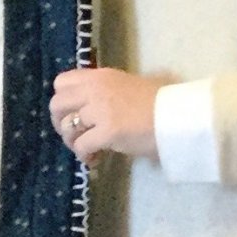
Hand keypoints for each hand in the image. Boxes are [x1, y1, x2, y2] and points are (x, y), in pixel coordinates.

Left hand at [49, 67, 168, 164]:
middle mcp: (96, 90)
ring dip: (72, 142)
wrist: (180, 116)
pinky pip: (81, 146)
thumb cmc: (161, 102)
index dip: (62, 100)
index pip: (61, 82)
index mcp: (100, 77)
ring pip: (67, 127)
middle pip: (56, 104)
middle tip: (74, 135)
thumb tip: (95, 107)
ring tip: (87, 150)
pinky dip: (84, 156)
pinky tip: (96, 160)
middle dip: (60, 123)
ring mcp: (101, 110)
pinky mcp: (108, 132)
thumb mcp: (130, 86)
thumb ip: (108, 91)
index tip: (72, 113)